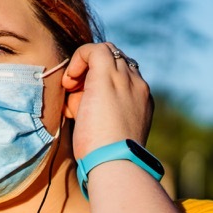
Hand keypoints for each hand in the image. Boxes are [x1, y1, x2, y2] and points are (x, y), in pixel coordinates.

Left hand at [61, 43, 152, 159]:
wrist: (115, 161)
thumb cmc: (105, 155)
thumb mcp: (107, 130)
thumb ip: (99, 112)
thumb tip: (78, 104)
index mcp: (141, 100)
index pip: (122, 76)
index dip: (99, 82)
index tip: (82, 101)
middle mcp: (138, 85)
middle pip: (115, 62)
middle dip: (92, 73)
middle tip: (75, 94)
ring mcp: (125, 79)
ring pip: (106, 53)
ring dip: (85, 68)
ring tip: (72, 90)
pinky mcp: (108, 76)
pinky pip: (94, 50)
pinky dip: (79, 58)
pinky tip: (70, 80)